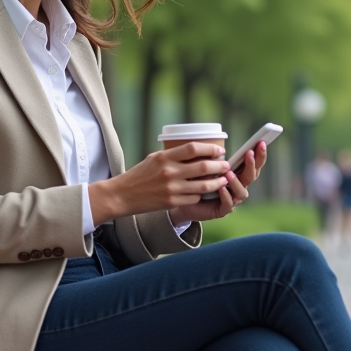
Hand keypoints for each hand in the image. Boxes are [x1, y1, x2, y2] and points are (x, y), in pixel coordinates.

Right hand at [88, 142, 229, 225]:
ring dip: (217, 183)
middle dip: (219, 166)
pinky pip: (194, 198)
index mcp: (165, 157)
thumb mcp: (154, 158)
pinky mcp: (171, 202)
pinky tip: (206, 192)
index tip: (220, 150)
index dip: (210, 149)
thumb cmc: (140, 174)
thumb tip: (195, 151)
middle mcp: (169, 172)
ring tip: (223, 180)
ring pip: (203, 186)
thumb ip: (172, 155)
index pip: (193, 148)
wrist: (123, 195)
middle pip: (202, 167)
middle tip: (226, 165)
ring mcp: (171, 189)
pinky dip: (202, 195)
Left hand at [169, 140, 268, 225]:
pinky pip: (229, 204)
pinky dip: (226, 195)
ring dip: (237, 181)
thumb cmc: (195, 180)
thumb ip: (214, 159)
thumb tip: (219, 149)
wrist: (184, 199)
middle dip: (253, 164)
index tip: (260, 142)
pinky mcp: (222, 210)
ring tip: (229, 173)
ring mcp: (232, 199)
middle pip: (252, 176)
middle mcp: (238, 186)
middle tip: (250, 153)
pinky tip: (221, 187)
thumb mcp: (205, 166)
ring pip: (242, 192)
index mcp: (237, 174)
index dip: (258, 154)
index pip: (252, 164)